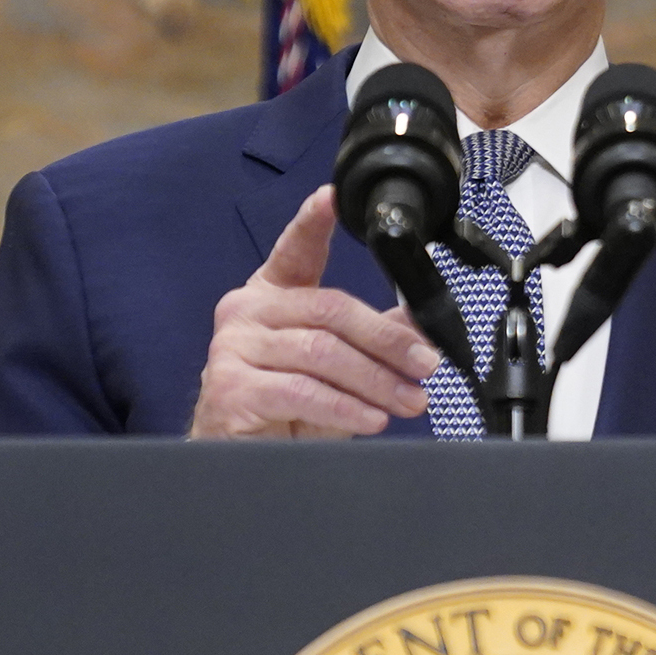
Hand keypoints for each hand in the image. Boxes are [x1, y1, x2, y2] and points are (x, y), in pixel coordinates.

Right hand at [189, 186, 441, 437]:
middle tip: (425, 364)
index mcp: (271, 296)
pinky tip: (370, 417)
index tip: (332, 197)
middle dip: (387, 339)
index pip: (293, 251)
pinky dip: (344, 407)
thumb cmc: (282, 410)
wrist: (240, 457)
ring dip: (375, 380)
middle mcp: (246, 312)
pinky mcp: (231, 388)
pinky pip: (301, 390)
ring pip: (321, 352)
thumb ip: (372, 339)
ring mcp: (233, 348)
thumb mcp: (335, 369)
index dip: (312, 222)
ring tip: (409, 400)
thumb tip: (419, 324)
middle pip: (330, 309)